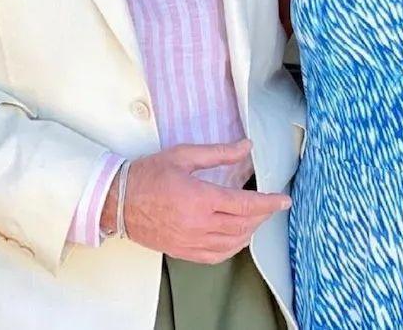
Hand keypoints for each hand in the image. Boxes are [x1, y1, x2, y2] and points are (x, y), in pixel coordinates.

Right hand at [121, 139, 291, 263]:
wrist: (118, 201)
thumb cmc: (149, 175)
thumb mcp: (184, 155)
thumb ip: (219, 153)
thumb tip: (246, 146)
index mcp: (200, 198)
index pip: (244, 204)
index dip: (268, 203)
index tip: (284, 199)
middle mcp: (198, 224)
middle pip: (242, 225)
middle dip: (263, 215)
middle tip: (272, 204)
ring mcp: (190, 241)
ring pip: (232, 243)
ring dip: (250, 231)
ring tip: (257, 217)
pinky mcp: (183, 251)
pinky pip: (216, 256)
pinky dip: (232, 247)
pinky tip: (237, 236)